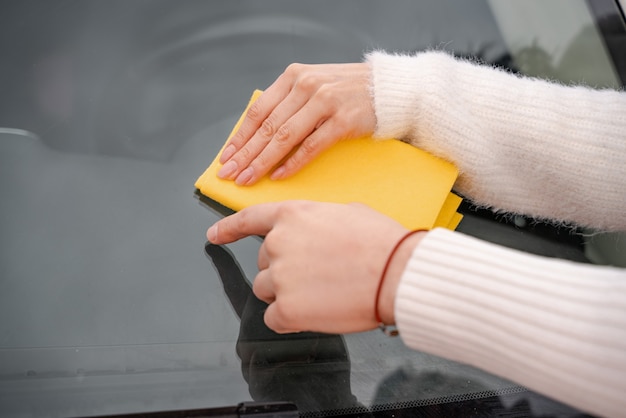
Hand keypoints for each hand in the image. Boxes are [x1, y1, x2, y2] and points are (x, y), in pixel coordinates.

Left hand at [206, 201, 424, 333]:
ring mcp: (280, 276)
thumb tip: (316, 234)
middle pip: (263, 263)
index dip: (228, 229)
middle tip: (316, 275)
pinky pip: (274, 318)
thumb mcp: (346, 213)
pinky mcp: (286, 308)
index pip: (248, 219)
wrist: (396, 272)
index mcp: (292, 215)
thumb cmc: (381, 243)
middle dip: (284, 270)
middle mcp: (279, 243)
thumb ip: (317, 222)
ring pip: (265, 290)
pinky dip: (291, 319)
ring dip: (286, 294)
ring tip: (320, 293)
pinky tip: (315, 311)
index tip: (214, 235)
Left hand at [217, 63, 375, 185]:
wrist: (390, 90)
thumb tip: (259, 137)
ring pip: (284, 137)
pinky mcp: (343, 121)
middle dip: (245, 154)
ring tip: (248, 179)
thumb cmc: (349, 91)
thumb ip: (288, 103)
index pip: (258, 111)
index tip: (226, 157)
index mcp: (294, 76)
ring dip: (263, 161)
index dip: (240, 136)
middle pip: (267, 126)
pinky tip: (279, 176)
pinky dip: (293, 163)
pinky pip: (311, 146)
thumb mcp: (314, 85)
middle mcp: (306, 85)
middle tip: (230, 174)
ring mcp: (325, 102)